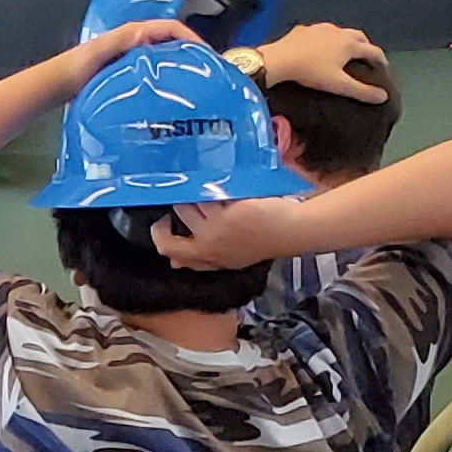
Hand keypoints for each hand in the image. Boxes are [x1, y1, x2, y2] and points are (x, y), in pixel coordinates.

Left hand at [70, 17, 201, 84]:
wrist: (58, 84)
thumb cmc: (75, 67)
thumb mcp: (102, 49)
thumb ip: (123, 40)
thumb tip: (149, 33)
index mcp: (133, 33)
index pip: (172, 29)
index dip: (192, 39)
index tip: (206, 55)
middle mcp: (136, 43)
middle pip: (174, 43)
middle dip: (193, 54)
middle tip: (209, 71)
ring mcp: (134, 59)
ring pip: (167, 58)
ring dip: (183, 67)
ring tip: (198, 83)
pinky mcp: (130, 74)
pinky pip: (156, 73)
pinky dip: (169, 79)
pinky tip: (173, 94)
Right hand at [149, 199, 309, 269]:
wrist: (292, 232)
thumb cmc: (263, 242)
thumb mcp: (226, 259)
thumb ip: (198, 260)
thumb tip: (173, 263)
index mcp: (207, 258)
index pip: (170, 250)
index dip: (160, 235)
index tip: (161, 223)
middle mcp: (207, 246)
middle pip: (177, 220)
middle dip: (180, 208)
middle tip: (189, 197)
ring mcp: (215, 229)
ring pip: (189, 205)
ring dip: (198, 195)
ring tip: (215, 191)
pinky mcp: (226, 213)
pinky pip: (207, 195)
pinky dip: (215, 189)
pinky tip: (226, 187)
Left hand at [258, 22, 388, 100]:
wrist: (278, 60)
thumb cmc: (310, 72)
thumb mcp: (338, 85)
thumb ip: (361, 91)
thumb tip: (383, 97)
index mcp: (350, 44)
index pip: (373, 51)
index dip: (381, 60)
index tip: (383, 67)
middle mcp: (338, 32)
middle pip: (359, 37)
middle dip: (366, 46)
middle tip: (366, 57)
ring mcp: (320, 28)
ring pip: (340, 32)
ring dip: (347, 40)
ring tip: (346, 51)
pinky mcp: (304, 29)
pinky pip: (320, 32)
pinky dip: (326, 39)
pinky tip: (320, 46)